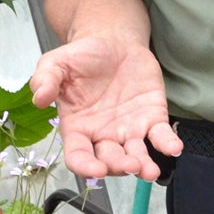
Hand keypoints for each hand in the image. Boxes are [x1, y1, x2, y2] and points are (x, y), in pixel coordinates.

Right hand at [30, 35, 179, 180]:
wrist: (112, 41)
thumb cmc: (82, 56)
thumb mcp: (56, 63)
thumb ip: (45, 79)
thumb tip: (39, 97)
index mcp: (77, 127)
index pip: (78, 156)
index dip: (85, 167)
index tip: (96, 171)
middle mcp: (103, 134)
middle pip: (110, 160)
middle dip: (119, 166)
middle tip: (129, 165)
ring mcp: (129, 128)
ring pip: (136, 154)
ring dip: (143, 166)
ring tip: (150, 171)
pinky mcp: (152, 116)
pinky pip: (160, 135)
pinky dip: (168, 143)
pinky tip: (174, 148)